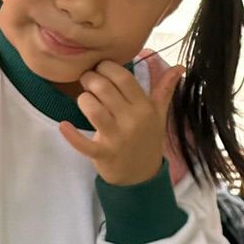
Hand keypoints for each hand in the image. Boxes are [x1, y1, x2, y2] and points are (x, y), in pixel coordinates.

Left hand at [60, 60, 180, 186]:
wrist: (141, 176)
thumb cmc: (147, 140)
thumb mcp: (159, 115)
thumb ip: (165, 89)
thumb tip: (179, 67)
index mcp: (145, 108)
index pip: (123, 77)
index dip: (107, 67)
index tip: (100, 68)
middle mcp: (132, 120)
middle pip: (104, 89)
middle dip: (90, 79)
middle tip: (87, 80)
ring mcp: (118, 138)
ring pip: (93, 109)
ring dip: (83, 99)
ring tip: (84, 100)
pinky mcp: (103, 154)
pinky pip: (84, 144)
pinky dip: (72, 135)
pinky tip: (64, 125)